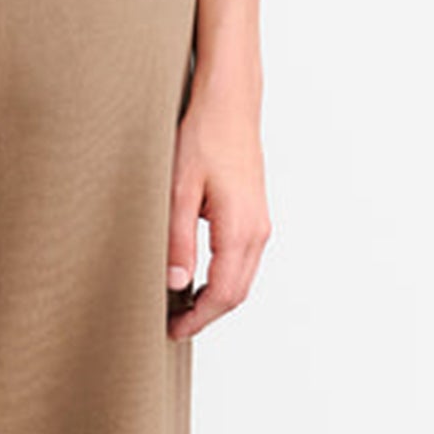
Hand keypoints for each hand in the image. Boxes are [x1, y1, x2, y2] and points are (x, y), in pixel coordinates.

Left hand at [166, 91, 270, 337]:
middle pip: (237, 293)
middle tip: (172, 324)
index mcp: (240, 229)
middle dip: (206, 314)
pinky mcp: (255, 213)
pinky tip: (196, 275)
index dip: (198, 319)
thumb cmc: (202, 137)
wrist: (229, 103)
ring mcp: (260, 222)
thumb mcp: (177, 189)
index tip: (172, 330)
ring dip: (215, 296)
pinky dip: (222, 277)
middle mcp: (258, 230)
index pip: (223, 294)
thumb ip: (176, 240)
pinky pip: (243, 259)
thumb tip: (176, 283)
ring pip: (242, 278)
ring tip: (180, 304)